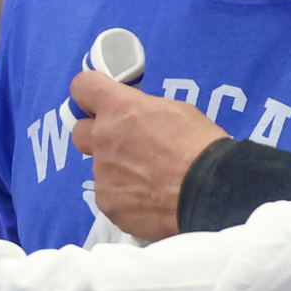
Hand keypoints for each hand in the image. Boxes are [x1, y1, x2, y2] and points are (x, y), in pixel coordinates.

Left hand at [70, 71, 225, 240]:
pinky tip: (149, 200)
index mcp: (119, 108)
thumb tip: (135, 120)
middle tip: (124, 144)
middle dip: (97, 135)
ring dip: (117, 170)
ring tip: (150, 180)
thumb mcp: (175, 110)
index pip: (82, 86)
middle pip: (80, 132)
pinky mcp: (108, 204)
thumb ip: (143, 111)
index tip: (100, 100)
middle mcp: (102, 138)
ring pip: (100, 168)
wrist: (210, 191)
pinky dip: (125, 197)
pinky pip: (110, 196)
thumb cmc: (200, 145)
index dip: (90, 92)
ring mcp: (102, 174)